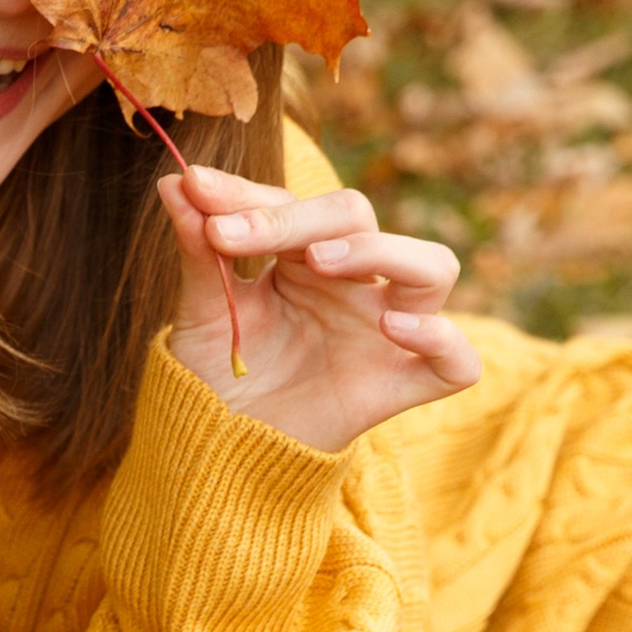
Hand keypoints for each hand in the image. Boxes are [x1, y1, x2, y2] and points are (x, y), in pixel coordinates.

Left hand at [162, 162, 479, 452]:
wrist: (217, 449)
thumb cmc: (216, 373)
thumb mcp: (199, 311)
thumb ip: (196, 249)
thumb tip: (174, 181)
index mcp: (305, 257)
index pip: (295, 205)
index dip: (248, 195)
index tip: (196, 191)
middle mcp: (354, 284)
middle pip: (358, 219)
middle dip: (299, 217)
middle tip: (234, 235)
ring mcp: (384, 332)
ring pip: (433, 268)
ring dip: (381, 251)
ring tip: (320, 263)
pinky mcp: (400, 385)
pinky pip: (457, 361)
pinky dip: (439, 338)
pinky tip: (391, 329)